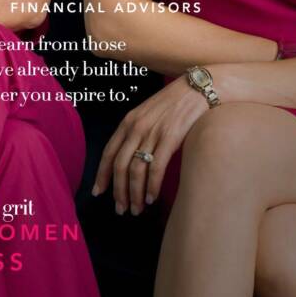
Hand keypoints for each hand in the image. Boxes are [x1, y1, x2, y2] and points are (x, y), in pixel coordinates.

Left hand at [92, 76, 207, 216]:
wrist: (197, 87)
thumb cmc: (174, 102)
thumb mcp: (149, 112)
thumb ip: (138, 131)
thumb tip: (131, 158)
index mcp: (129, 121)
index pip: (109, 152)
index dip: (102, 174)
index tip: (98, 192)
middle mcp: (137, 127)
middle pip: (120, 165)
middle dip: (118, 191)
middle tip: (121, 209)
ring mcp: (153, 132)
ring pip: (136, 170)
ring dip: (134, 194)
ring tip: (137, 209)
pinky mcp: (170, 138)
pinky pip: (155, 168)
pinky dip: (152, 187)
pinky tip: (152, 198)